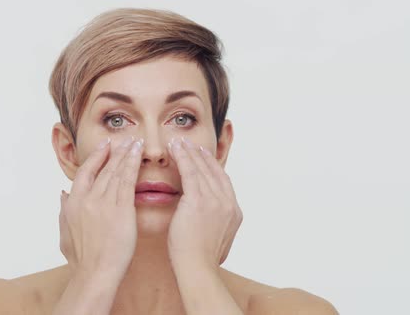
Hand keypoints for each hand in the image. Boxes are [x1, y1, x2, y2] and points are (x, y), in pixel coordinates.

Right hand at [59, 135, 143, 277]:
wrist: (95, 272)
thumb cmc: (82, 259)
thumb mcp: (64, 233)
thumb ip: (63, 211)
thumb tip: (62, 194)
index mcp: (73, 203)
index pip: (85, 172)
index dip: (96, 157)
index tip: (105, 147)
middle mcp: (87, 198)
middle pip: (103, 169)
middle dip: (116, 152)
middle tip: (125, 139)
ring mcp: (104, 202)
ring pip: (117, 172)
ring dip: (126, 154)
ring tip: (136, 142)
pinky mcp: (121, 209)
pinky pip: (128, 181)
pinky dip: (133, 166)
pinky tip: (138, 155)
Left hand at [166, 136, 242, 267]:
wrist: (197, 268)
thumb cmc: (199, 259)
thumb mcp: (215, 239)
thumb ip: (214, 224)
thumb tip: (208, 222)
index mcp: (234, 213)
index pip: (224, 182)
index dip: (213, 167)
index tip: (204, 156)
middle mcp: (229, 203)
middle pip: (214, 172)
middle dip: (201, 156)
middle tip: (192, 144)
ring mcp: (216, 201)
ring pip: (201, 169)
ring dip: (190, 152)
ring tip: (180, 142)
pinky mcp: (199, 200)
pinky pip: (190, 172)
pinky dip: (182, 157)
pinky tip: (175, 148)